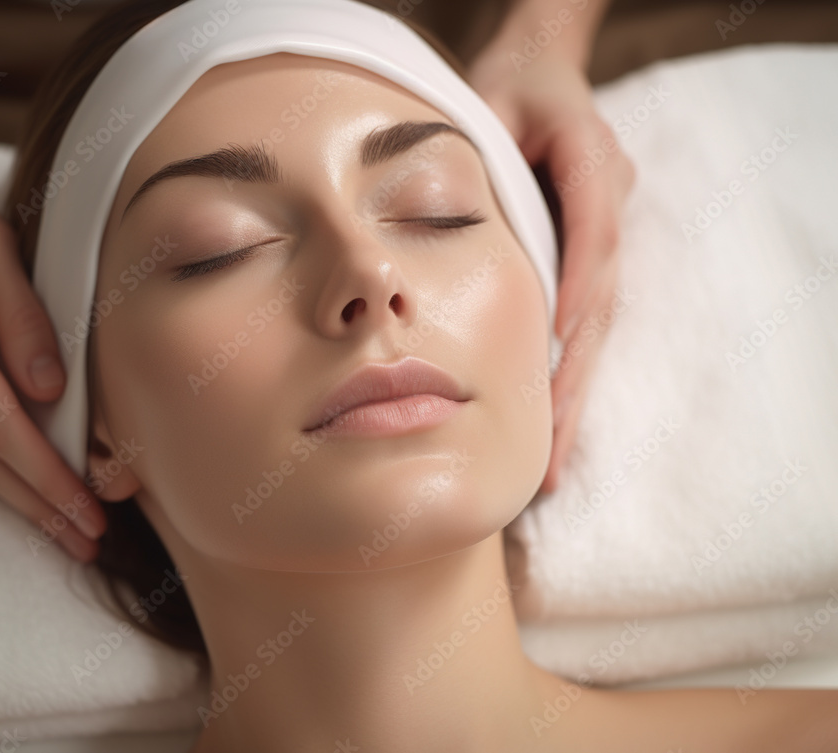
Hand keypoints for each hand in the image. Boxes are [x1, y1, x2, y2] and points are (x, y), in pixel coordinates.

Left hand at [467, 54, 634, 491]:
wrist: (542, 71)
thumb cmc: (510, 86)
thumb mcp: (492, 101)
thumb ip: (482, 150)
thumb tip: (451, 217)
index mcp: (593, 157)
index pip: (592, 226)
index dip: (579, 282)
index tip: (562, 336)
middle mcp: (608, 203)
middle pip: (598, 301)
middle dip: (573, 376)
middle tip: (553, 450)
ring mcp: (603, 236)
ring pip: (593, 327)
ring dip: (572, 395)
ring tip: (553, 465)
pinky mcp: (586, 260)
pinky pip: (580, 324)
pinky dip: (564, 375)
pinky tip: (550, 428)